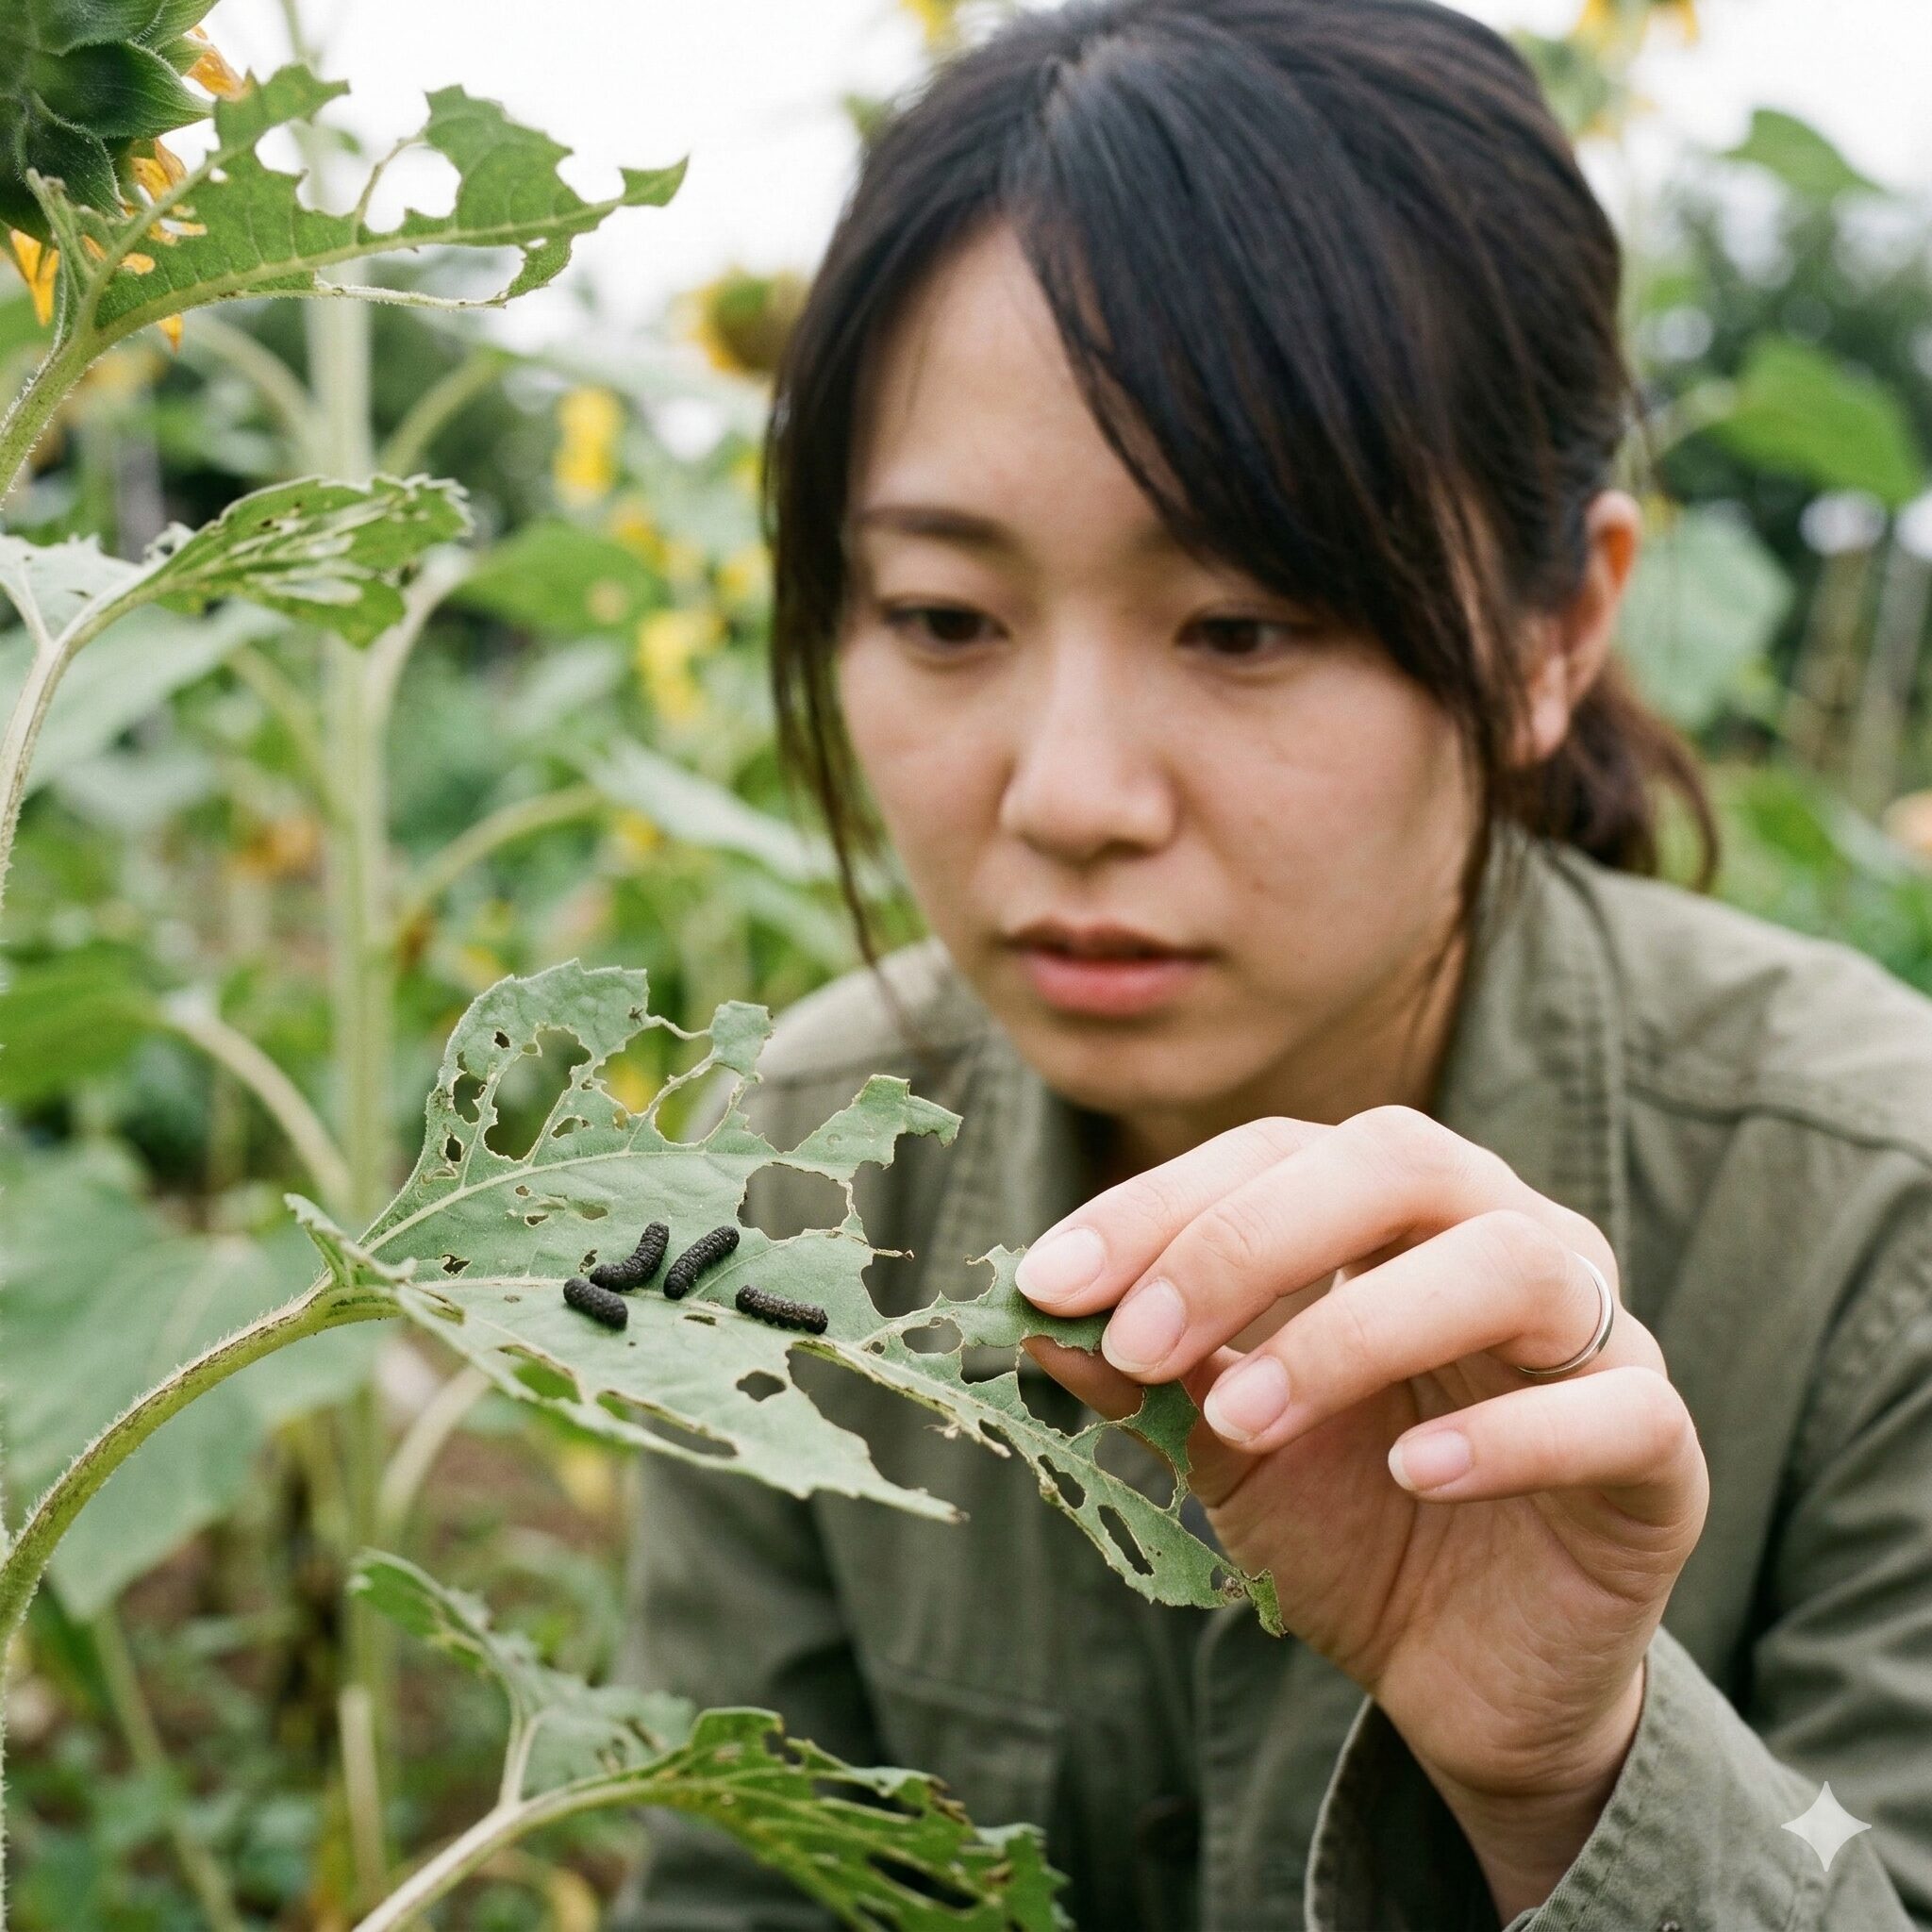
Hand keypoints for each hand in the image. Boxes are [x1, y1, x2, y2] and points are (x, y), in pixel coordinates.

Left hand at [1015, 1107, 1709, 1915]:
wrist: (1461, 1674)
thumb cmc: (1347, 1523)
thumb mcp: (1226, 1446)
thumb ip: (1152, 1373)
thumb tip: (1031, 1317)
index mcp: (1395, 1214)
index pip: (1277, 1153)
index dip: (1159, 1203)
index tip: (1050, 1282)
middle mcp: (1503, 1237)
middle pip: (1397, 1161)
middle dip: (1250, 1239)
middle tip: (1141, 1339)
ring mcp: (1597, 1335)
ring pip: (1509, 1263)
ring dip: (1357, 1329)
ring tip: (1246, 1418)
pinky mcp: (1659, 1451)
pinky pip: (1618, 1408)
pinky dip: (1512, 1432)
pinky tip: (1419, 1472)